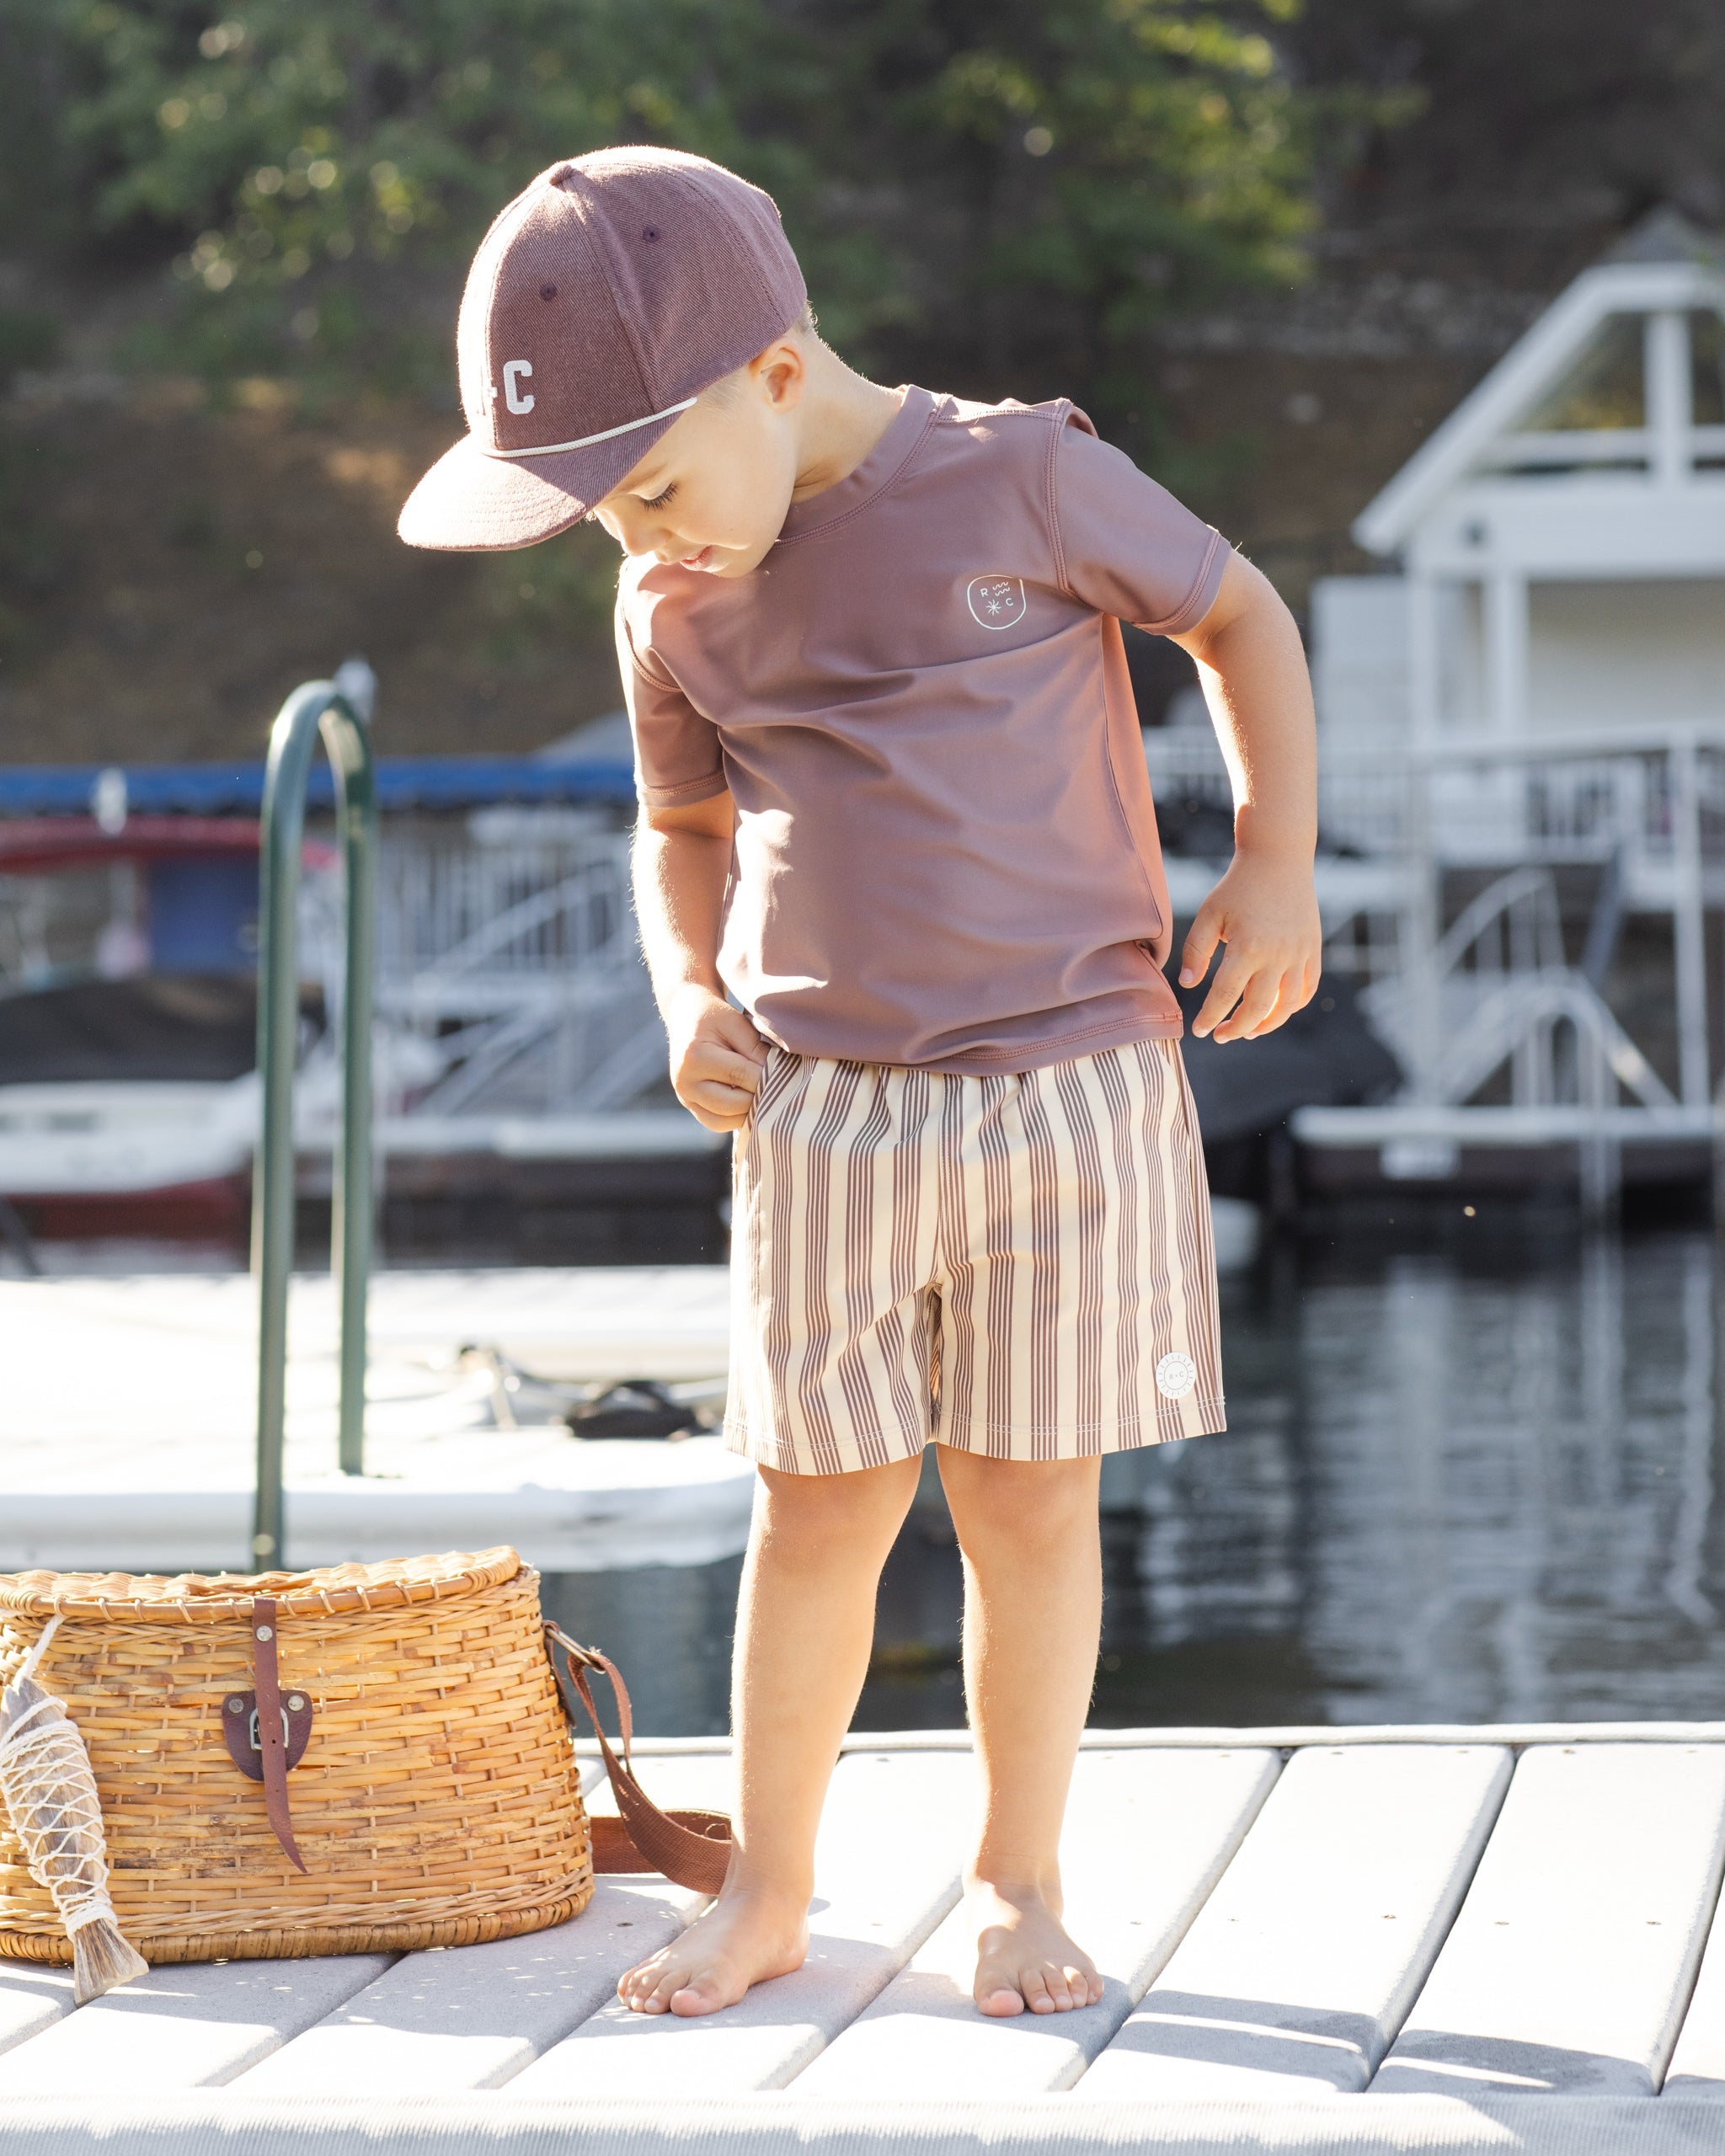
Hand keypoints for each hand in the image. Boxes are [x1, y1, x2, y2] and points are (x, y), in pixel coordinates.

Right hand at [667, 984, 767, 1130]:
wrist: (686, 1018)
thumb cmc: (715, 1017)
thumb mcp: (736, 1024)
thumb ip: (756, 1050)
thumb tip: (777, 1076)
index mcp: (695, 1056)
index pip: (740, 1075)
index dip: (766, 1077)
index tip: (787, 1075)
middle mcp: (684, 1081)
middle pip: (731, 1105)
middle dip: (759, 1099)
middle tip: (778, 1089)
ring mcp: (684, 1097)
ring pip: (723, 1121)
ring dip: (748, 1113)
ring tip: (765, 1097)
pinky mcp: (689, 1105)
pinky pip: (716, 1123)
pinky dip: (736, 1118)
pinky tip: (749, 1103)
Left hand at [1179, 848, 1320, 1042]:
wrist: (1278, 859)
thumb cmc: (1237, 887)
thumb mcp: (1209, 914)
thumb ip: (1196, 951)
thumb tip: (1188, 985)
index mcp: (1247, 947)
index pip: (1225, 995)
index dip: (1210, 1017)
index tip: (1199, 1030)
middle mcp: (1277, 955)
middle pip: (1258, 1008)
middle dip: (1237, 1028)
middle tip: (1221, 1036)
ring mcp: (1299, 954)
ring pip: (1287, 1005)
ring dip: (1267, 1024)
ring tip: (1248, 1031)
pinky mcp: (1313, 950)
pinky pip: (1307, 989)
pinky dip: (1292, 1006)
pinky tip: (1274, 1011)